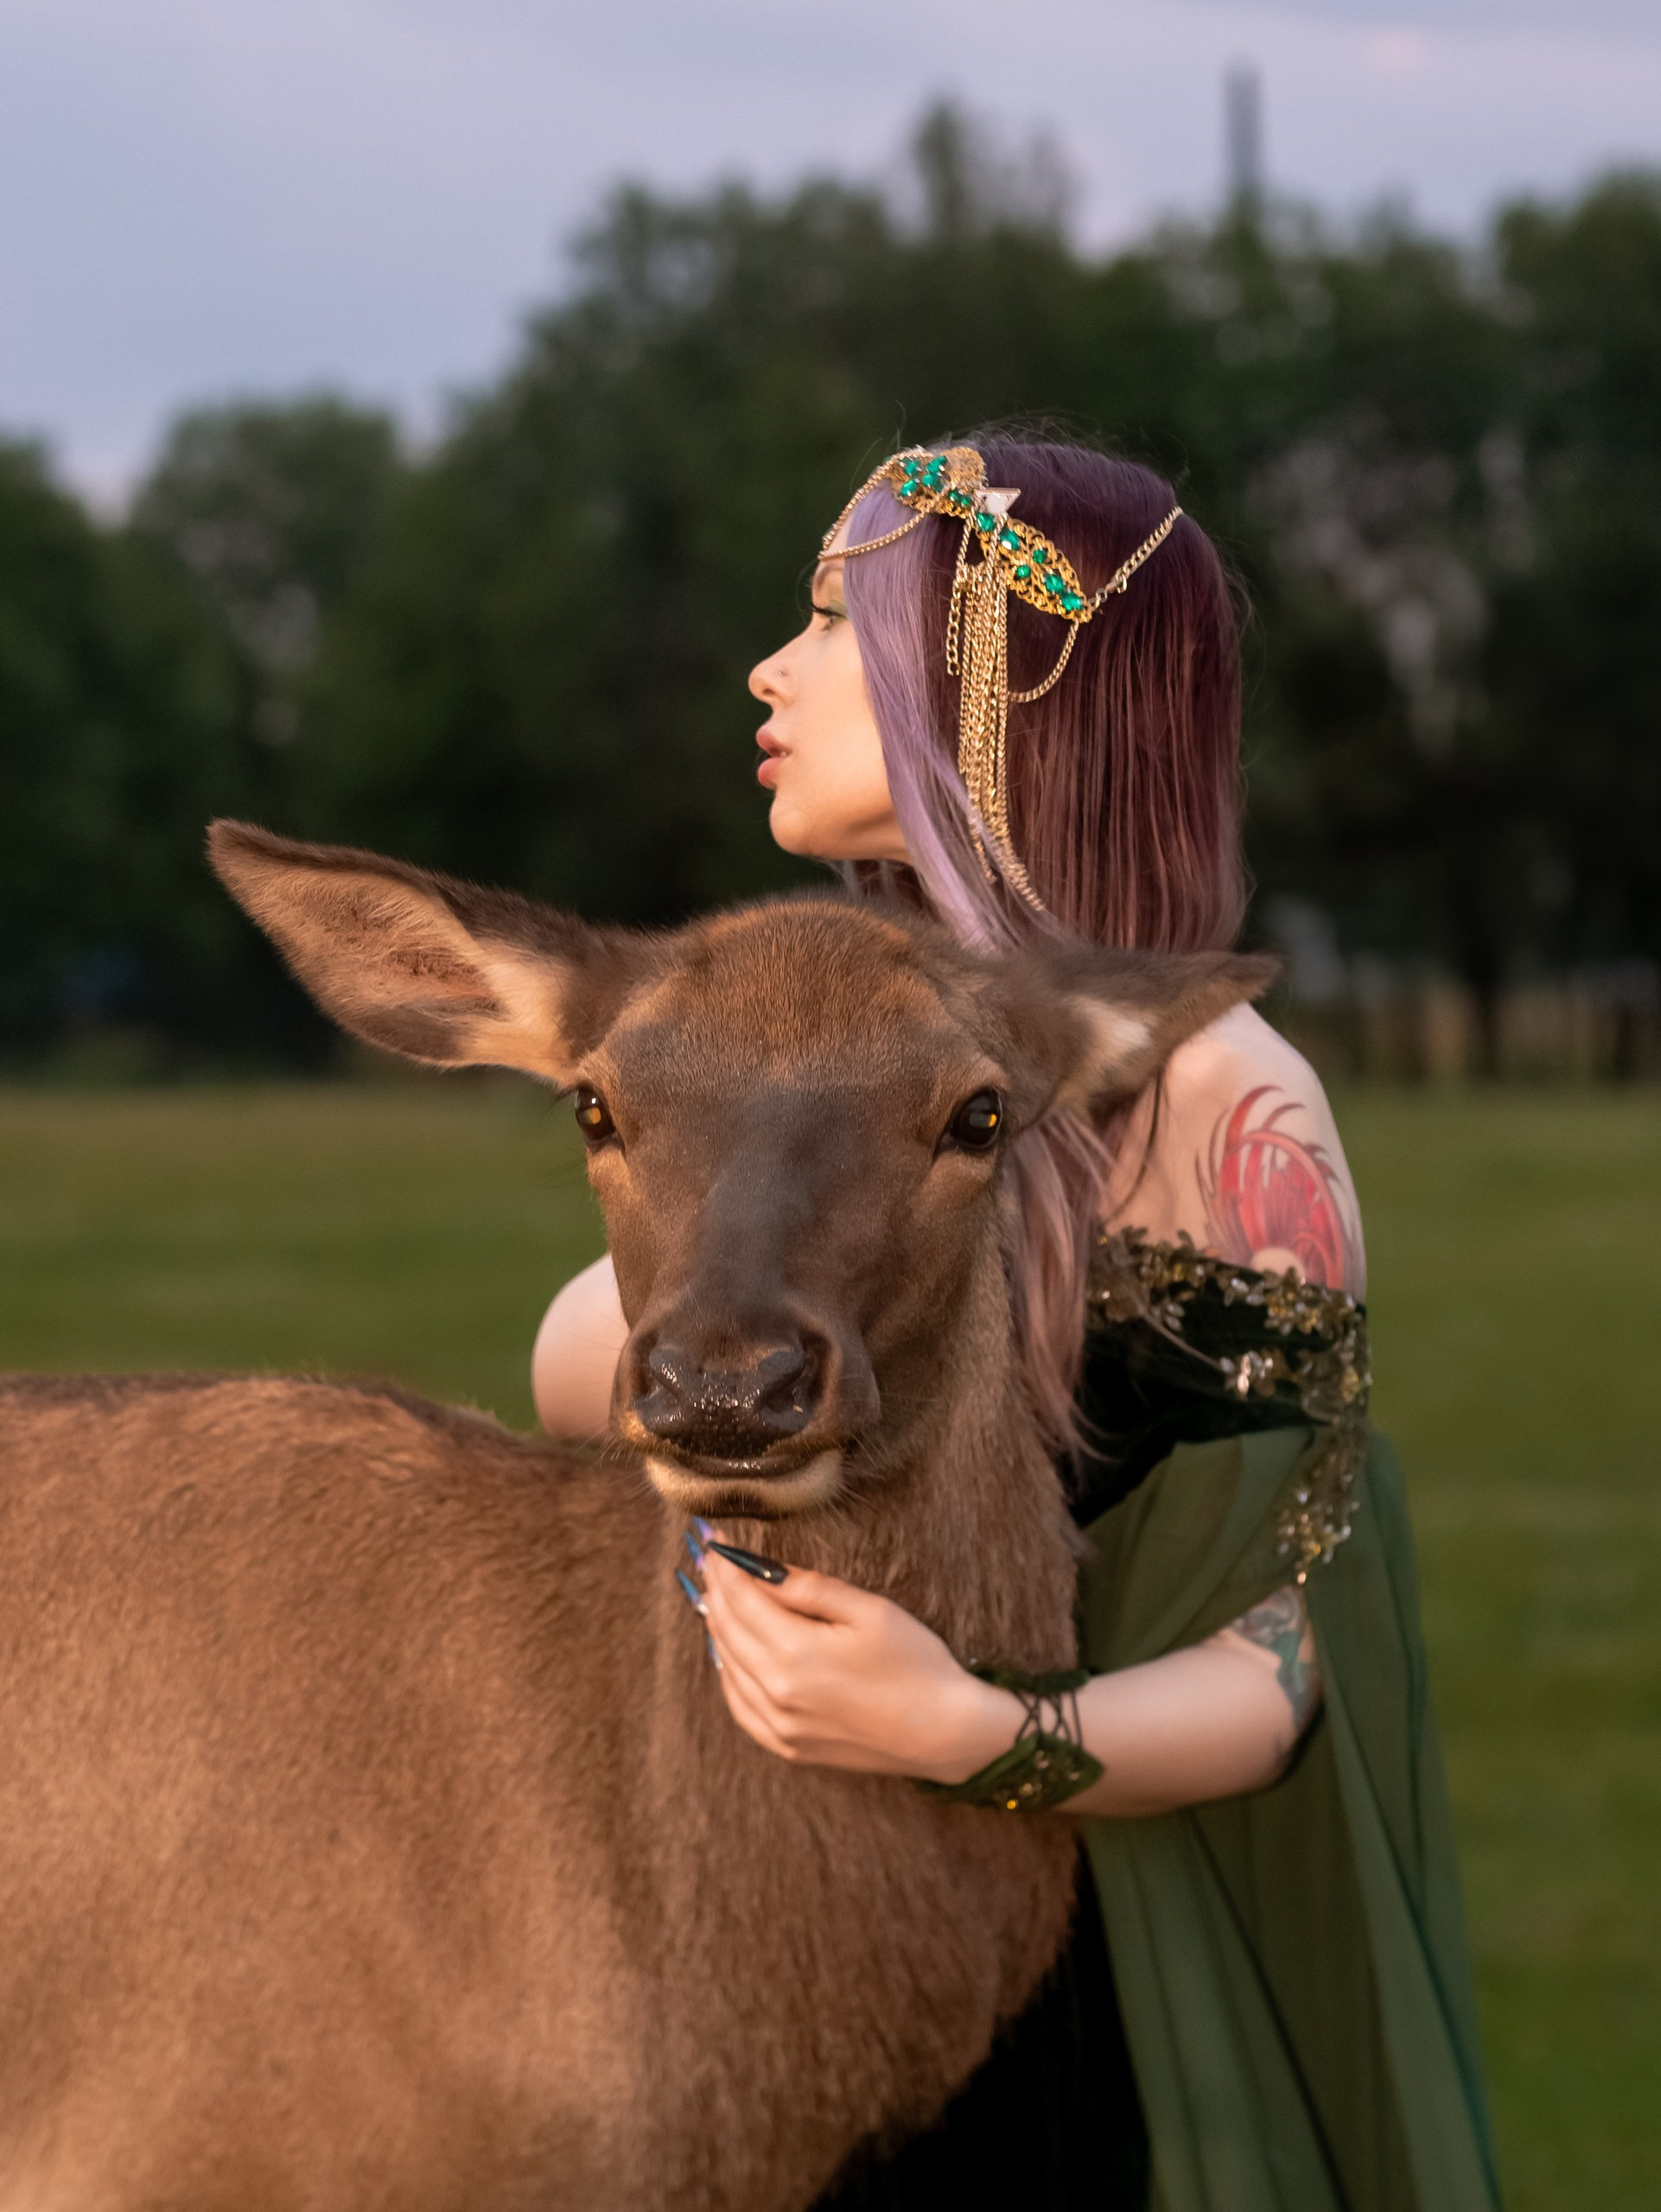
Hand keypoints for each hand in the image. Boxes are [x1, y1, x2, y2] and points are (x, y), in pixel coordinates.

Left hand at [698, 1539, 1018, 1783]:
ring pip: (727, 1667)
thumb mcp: (869, 1610)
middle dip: (716, 1591)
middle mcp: (777, 1693)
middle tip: (711, 1563)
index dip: (725, 1567)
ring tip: (717, 1598)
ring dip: (718, 1629)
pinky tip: (730, 1654)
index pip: (741, 1599)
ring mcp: (780, 1726)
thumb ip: (810, 1588)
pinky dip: (728, 1674)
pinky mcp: (788, 1747)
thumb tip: (763, 1569)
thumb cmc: (916, 1665)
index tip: (716, 1543)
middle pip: (726, 1630)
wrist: (946, 1733)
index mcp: (795, 1653)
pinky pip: (739, 1707)